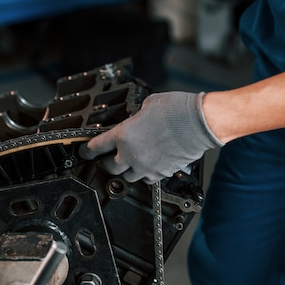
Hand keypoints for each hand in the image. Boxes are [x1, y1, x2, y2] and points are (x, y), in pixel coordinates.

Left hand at [80, 91, 222, 182]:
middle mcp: (131, 155)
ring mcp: (147, 167)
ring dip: (128, 170)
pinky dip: (146, 174)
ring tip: (132, 162)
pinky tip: (149, 165)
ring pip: (129, 177)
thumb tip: (136, 121)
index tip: (85, 152)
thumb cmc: (176, 110)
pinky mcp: (162, 173)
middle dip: (108, 162)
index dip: (88, 151)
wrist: (199, 122)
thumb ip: (136, 117)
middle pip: (110, 167)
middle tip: (109, 158)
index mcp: (123, 135)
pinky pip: (148, 179)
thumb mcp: (148, 105)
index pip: (97, 147)